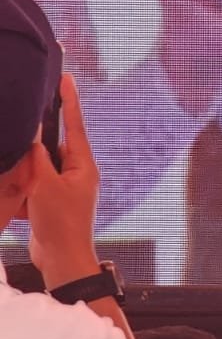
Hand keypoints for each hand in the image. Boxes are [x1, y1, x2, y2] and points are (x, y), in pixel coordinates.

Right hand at [24, 74, 103, 287]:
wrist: (60, 260)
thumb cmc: (61, 223)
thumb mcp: (45, 186)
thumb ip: (37, 159)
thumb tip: (33, 137)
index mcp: (83, 164)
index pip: (74, 125)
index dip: (69, 101)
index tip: (66, 78)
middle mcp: (77, 172)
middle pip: (49, 149)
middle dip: (32, 154)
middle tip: (30, 171)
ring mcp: (64, 187)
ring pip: (36, 170)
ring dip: (23, 178)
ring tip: (26, 195)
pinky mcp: (50, 201)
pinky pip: (31, 188)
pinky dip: (21, 194)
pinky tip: (20, 206)